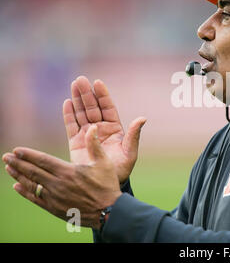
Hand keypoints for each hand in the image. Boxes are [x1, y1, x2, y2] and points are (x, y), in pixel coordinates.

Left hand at [2, 125, 121, 228]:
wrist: (108, 212)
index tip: (17, 150)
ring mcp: (54, 197)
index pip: (43, 160)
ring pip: (31, 184)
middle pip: (33, 171)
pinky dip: (25, 192)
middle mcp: (58, 184)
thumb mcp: (104, 163)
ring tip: (8, 168)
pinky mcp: (54, 208)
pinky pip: (35, 199)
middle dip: (18, 163)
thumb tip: (92, 128)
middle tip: (6, 157)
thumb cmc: (107, 186)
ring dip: (18, 175)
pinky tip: (17, 186)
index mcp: (68, 171)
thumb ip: (94, 145)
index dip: (28, 155)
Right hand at [64, 76, 146, 183]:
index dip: (102, 95)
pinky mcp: (76, 143)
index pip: (107, 108)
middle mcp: (100, 129)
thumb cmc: (121, 169)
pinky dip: (69, 114)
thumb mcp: (130, 152)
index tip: (98, 83)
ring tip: (73, 85)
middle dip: (87, 94)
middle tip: (80, 80)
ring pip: (81, 113)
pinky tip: (67, 102)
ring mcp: (88, 135)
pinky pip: (71, 126)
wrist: (106, 186)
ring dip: (77, 99)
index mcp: (114, 129)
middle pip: (92, 107)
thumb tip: (142, 118)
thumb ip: (134, 135)